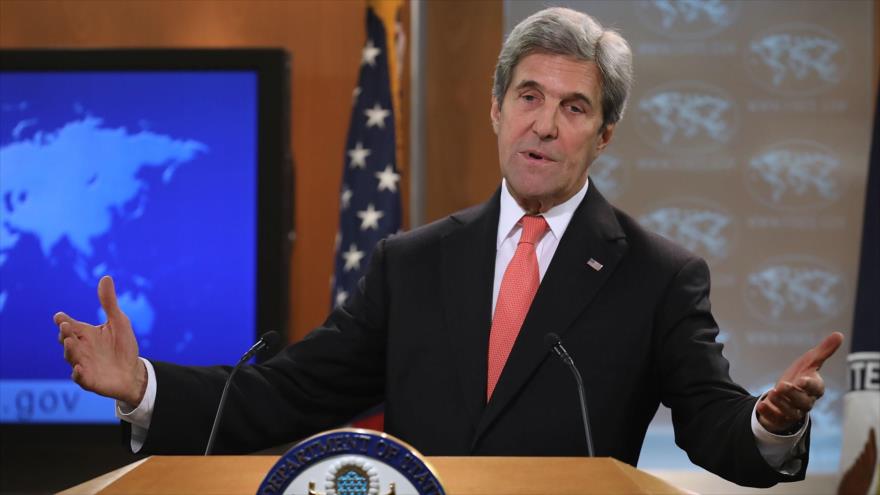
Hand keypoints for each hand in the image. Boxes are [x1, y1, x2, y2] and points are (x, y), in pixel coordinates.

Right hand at [53, 276, 145, 405]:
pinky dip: (78, 374)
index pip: (70, 325)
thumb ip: (109, 302)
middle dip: (65, 334)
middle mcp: (80, 348)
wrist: (132, 372)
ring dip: (69, 350)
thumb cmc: (123, 346)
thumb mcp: (119, 322)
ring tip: (69, 342)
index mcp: (85, 334)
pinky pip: (80, 378)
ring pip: (71, 357)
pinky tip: (79, 369)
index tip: (60, 316)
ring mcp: (83, 364)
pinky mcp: (89, 380)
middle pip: (67, 340)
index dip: (63, 320)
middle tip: (65, 327)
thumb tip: (105, 277)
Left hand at [757, 331, 843, 433]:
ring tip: (772, 393)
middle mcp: (805, 402)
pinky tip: (761, 405)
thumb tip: (839, 334)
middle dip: (793, 394)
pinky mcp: (780, 419)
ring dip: (781, 403)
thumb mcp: (809, 362)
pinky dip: (769, 413)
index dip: (810, 384)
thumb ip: (823, 351)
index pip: (816, 388)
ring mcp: (793, 412)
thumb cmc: (800, 377)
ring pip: (791, 412)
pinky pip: (776, 420)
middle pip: (803, 402)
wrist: (784, 395)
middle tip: (782, 385)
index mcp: (814, 388)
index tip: (803, 379)